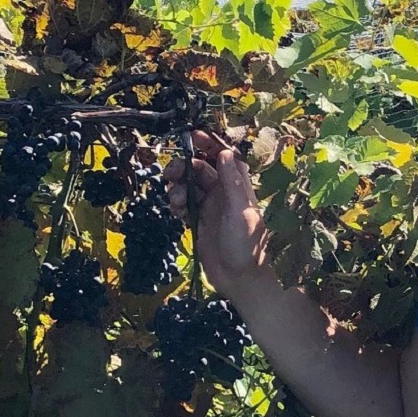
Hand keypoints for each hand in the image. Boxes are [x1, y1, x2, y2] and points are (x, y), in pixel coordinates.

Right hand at [162, 131, 273, 300]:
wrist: (239, 280)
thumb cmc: (246, 246)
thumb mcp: (241, 212)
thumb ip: (232, 183)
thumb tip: (226, 153)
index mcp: (238, 188)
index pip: (224, 158)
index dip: (209, 145)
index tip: (192, 136)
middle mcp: (224, 194)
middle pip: (201, 169)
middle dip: (185, 167)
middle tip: (171, 173)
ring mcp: (211, 208)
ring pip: (190, 186)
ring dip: (178, 186)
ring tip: (174, 199)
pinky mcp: (199, 222)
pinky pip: (184, 204)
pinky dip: (177, 203)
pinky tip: (176, 211)